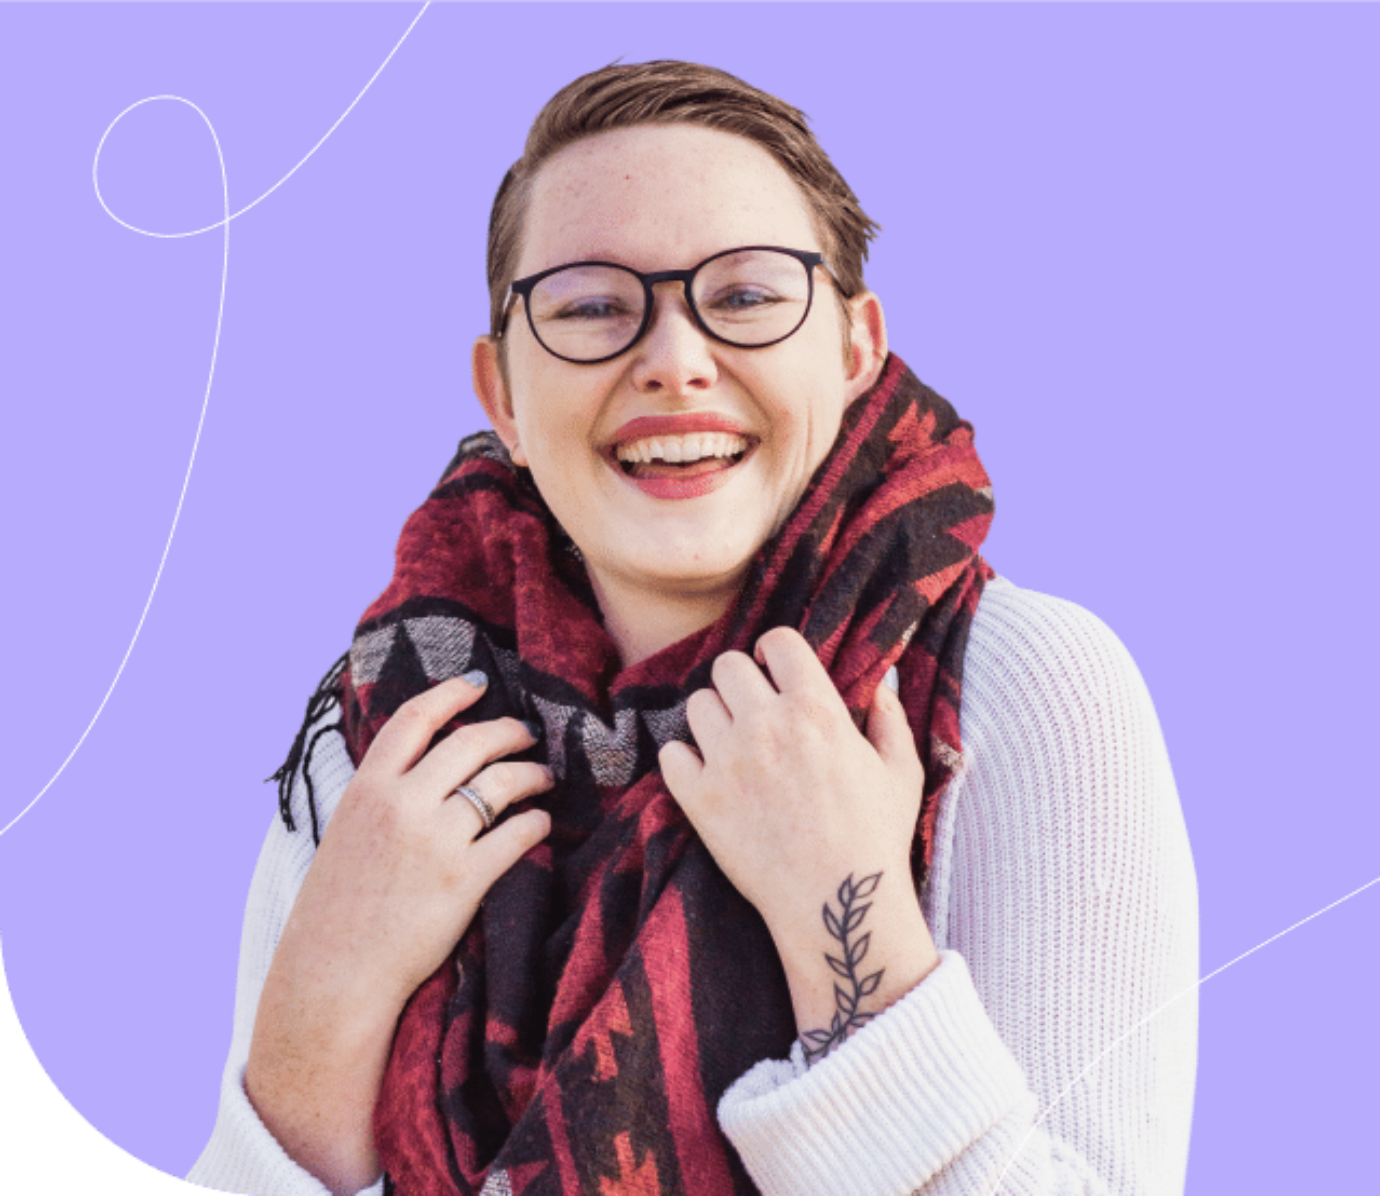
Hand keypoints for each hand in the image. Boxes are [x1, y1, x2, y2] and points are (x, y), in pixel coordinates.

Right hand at [246, 673, 552, 1194]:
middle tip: (527, 735)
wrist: (334, 975)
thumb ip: (382, 795)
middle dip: (508, 732)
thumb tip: (424, 765)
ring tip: (543, 777)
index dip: (451, 694)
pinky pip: (518, 835)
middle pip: (471, 743)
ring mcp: (436, 840)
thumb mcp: (346, 833)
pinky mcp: (465, 879)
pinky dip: (536, 824)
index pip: (414, 718)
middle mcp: (403, 804)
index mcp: (368, 789)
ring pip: (502, 783)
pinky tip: (541, 824)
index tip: (478, 684)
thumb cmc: (338, 908)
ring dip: (531, 774)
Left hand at [659, 628, 938, 1036]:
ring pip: (696, 704)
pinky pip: (670, 754)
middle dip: (740, 682)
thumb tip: (881, 684)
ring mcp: (728, 760)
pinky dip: (684, 761)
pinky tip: (707, 775)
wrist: (838, 905)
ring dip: (712, 719)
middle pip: (726, 666)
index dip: (774, 652)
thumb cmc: (876, 839)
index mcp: (816, 709)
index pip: (776, 641)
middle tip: (751, 710)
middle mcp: (767, 725)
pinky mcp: (699, 799)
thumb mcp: (902, 772)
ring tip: (730, 745)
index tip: (775, 671)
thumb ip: (890, 719)